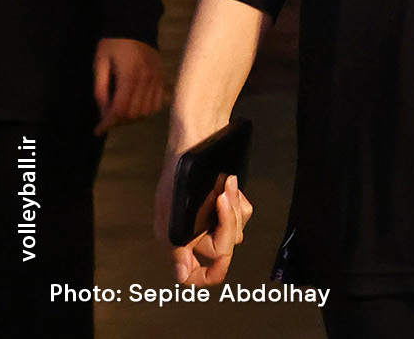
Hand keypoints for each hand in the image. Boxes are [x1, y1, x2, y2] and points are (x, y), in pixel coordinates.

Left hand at [93, 38, 165, 135]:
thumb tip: (103, 112)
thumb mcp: (100, 64)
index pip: (121, 108)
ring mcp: (157, 79)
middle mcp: (147, 80)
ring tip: (120, 113)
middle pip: (134, 113)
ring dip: (132, 118)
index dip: (108, 122)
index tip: (98, 130)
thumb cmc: (113, 44)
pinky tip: (135, 107)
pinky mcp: (162, 78)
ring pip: (147, 111)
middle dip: (118, 121)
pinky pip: (158, 103)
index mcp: (130, 76)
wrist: (135, 26)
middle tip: (107, 119)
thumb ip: (101, 89)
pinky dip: (146, 111)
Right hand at [157, 160, 252, 286]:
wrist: (198, 138)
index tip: (222, 260)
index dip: (209, 274)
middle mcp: (196, 234)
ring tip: (225, 187)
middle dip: (227, 222)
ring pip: (236, 231)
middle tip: (222, 199)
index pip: (196, 274)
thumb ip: (177, 246)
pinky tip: (229, 185)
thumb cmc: (179, 170)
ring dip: (234, 208)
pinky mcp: (226, 205)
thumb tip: (182, 275)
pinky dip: (239, 200)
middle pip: (224, 249)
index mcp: (178, 240)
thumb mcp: (170, 210)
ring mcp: (212, 220)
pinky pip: (243, 214)